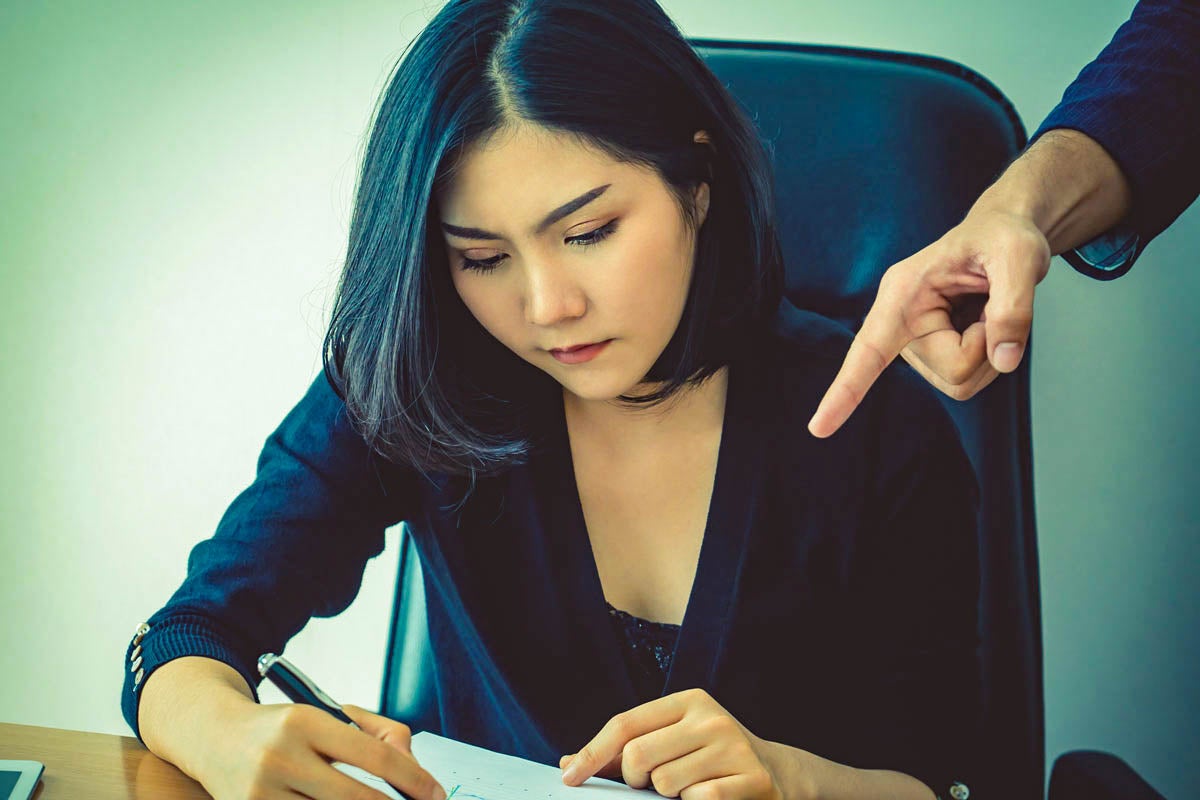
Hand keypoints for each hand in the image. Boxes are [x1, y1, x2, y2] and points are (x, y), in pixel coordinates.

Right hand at [198, 699, 445, 799]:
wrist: (212, 737)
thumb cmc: (282, 728)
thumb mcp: (327, 714)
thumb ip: (377, 733)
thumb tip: (411, 765)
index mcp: (305, 722)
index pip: (374, 756)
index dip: (413, 779)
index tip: (435, 793)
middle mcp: (281, 757)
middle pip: (357, 798)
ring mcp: (262, 793)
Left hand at [559, 688, 800, 799]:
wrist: (782, 774)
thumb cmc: (712, 759)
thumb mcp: (673, 742)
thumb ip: (623, 751)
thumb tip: (569, 764)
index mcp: (689, 701)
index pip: (625, 724)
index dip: (591, 752)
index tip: (569, 777)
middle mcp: (712, 718)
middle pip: (637, 756)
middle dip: (635, 779)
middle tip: (652, 783)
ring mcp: (734, 747)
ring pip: (664, 784)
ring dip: (668, 796)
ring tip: (689, 788)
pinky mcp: (752, 779)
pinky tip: (710, 796)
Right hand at [807, 206, 1050, 436]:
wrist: (1001, 235)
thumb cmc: (1002, 236)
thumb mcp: (1019, 256)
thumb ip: (1014, 307)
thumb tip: (1004, 360)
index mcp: (904, 292)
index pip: (869, 349)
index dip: (844, 391)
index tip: (817, 429)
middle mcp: (900, 322)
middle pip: (952, 369)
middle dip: (988, 345)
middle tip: (995, 300)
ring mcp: (915, 342)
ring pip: (960, 381)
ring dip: (990, 352)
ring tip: (988, 309)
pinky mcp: (932, 355)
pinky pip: (968, 380)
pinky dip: (991, 356)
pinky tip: (983, 323)